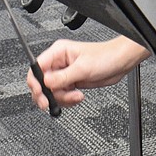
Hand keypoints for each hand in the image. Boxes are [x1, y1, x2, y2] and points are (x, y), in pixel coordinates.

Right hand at [26, 35, 149, 111]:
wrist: (120, 63)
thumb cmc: (106, 57)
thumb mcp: (83, 68)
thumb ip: (63, 77)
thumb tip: (46, 83)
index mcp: (58, 52)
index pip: (37, 67)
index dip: (35, 81)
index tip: (40, 92)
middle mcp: (59, 63)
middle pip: (41, 82)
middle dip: (47, 94)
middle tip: (50, 103)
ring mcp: (64, 73)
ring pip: (51, 92)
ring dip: (62, 98)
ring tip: (75, 96)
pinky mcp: (71, 82)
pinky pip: (61, 95)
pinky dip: (67, 100)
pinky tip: (78, 97)